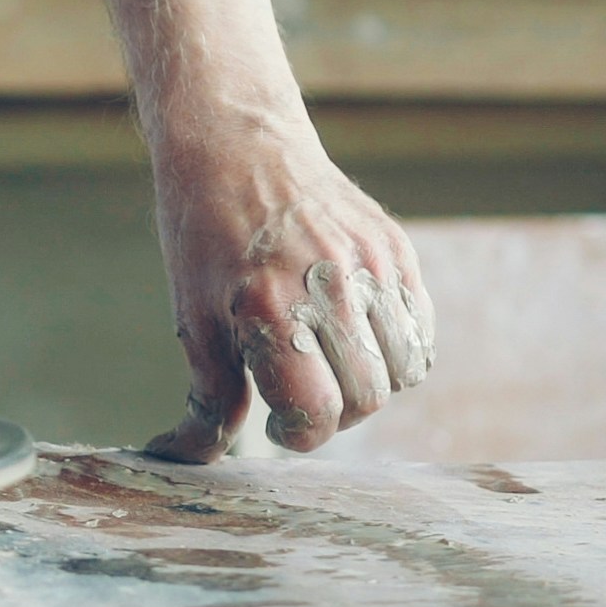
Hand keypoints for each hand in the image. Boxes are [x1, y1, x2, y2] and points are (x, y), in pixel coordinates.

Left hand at [141, 116, 434, 460]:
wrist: (237, 145)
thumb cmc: (204, 238)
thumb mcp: (193, 318)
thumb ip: (208, 399)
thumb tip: (184, 461)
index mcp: (270, 306)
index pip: (317, 413)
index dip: (298, 434)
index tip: (278, 424)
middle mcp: (329, 284)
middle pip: (365, 399)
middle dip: (333, 413)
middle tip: (300, 389)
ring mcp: (372, 264)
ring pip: (404, 370)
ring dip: (370, 382)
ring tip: (330, 360)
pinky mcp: (397, 249)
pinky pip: (420, 329)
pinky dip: (396, 347)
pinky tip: (355, 334)